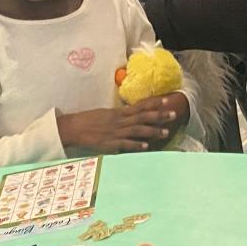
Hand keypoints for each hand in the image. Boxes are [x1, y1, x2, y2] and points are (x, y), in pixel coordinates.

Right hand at [56, 96, 181, 153]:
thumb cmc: (89, 120)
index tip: (167, 99)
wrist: (72, 128)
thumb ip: (120, 114)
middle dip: (159, 115)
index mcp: (119, 112)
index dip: (154, 103)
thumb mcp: (106, 113)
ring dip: (152, 131)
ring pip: (137, 130)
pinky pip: (125, 144)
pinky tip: (146, 146)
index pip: (139, 105)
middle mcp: (119, 120)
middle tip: (174, 114)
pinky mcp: (110, 143)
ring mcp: (115, 132)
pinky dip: (136, 145)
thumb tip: (132, 113)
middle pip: (143, 116)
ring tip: (166, 132)